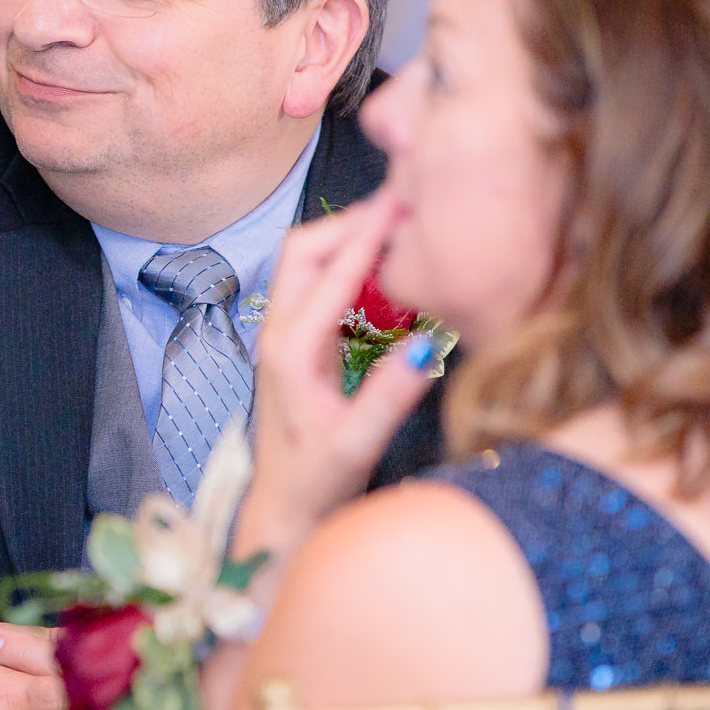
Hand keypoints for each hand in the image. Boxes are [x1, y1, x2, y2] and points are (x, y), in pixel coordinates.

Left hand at [244, 195, 433, 559]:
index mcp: (291, 350)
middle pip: (303, 250)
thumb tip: (430, 345)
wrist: (284, 509)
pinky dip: (345, 262)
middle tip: (400, 205)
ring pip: (305, 263)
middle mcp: (280, 334)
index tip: (398, 200)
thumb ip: (390, 396)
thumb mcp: (357, 445)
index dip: (366, 233)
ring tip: (394, 226)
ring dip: (344, 238)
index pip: (331, 274)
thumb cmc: (316, 483)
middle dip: (348, 221)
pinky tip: (382, 267)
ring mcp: (284, 336)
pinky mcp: (297, 344)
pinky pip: (317, 284)